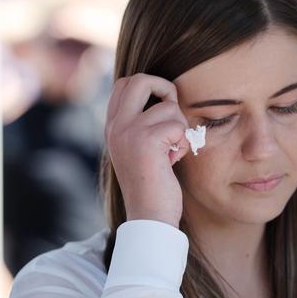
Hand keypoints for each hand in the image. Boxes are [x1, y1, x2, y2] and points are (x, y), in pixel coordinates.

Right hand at [104, 73, 189, 227]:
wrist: (149, 216)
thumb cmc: (152, 184)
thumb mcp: (139, 148)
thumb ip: (143, 122)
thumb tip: (166, 96)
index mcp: (112, 126)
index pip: (124, 83)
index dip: (149, 86)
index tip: (163, 105)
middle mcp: (116, 126)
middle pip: (140, 80)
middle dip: (166, 90)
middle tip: (173, 117)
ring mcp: (129, 132)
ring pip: (169, 107)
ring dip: (180, 128)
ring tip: (171, 151)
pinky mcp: (147, 141)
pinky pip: (178, 125)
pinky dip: (184, 143)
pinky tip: (173, 160)